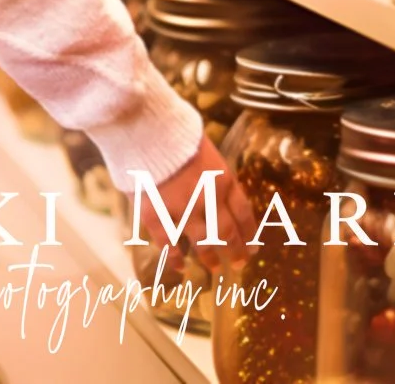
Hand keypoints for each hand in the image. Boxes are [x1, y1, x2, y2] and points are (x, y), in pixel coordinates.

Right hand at [151, 136, 255, 273]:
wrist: (142, 128)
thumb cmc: (174, 133)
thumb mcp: (206, 150)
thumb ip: (214, 175)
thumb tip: (220, 194)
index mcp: (223, 179)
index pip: (243, 213)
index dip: (249, 233)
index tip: (252, 248)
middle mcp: (208, 199)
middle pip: (227, 232)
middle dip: (235, 250)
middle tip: (237, 262)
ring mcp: (181, 209)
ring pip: (202, 241)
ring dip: (209, 256)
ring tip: (213, 267)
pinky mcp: (155, 213)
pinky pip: (167, 242)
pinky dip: (174, 257)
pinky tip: (180, 267)